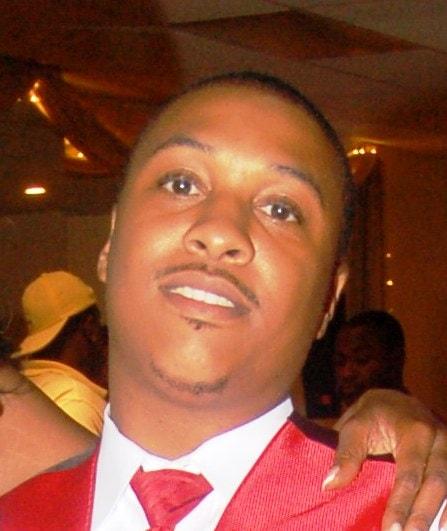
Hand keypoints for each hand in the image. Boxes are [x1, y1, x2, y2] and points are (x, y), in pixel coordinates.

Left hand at [322, 389, 446, 529]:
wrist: (394, 401)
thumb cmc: (372, 414)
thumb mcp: (354, 426)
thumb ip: (346, 453)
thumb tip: (330, 484)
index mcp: (415, 430)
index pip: (409, 473)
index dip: (401, 503)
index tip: (390, 529)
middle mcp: (439, 440)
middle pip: (435, 484)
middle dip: (421, 516)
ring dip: (436, 515)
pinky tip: (442, 527)